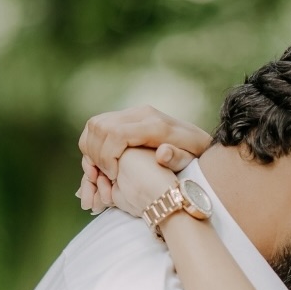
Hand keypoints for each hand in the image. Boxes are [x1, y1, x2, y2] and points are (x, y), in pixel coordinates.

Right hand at [77, 105, 210, 213]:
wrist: (199, 140)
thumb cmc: (196, 156)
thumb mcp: (192, 161)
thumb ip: (177, 158)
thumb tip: (162, 154)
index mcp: (155, 125)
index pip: (116, 133)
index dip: (107, 156)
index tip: (113, 176)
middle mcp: (141, 113)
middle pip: (100, 126)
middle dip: (96, 154)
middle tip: (105, 176)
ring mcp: (133, 113)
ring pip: (95, 124)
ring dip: (91, 149)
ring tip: (102, 171)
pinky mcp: (127, 117)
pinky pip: (98, 126)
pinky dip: (92, 144)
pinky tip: (101, 162)